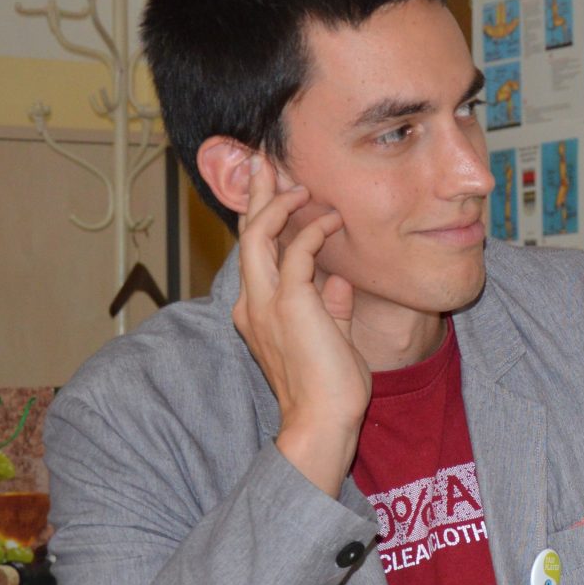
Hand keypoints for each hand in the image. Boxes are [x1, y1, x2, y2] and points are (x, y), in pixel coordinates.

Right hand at [229, 160, 367, 496]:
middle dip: (256, 195)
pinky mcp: (289, 304)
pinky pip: (297, 252)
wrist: (322, 421)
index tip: (276, 191)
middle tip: (265, 163)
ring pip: (259, 235)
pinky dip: (314, 230)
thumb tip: (337, 279)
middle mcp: (251, 303)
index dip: (262, 219)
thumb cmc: (328, 388)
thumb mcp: (330, 338)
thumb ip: (330, 307)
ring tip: (299, 183)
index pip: (254, 254)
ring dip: (279, 204)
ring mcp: (265, 303)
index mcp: (256, 311)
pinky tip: (333, 219)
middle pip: (246, 234)